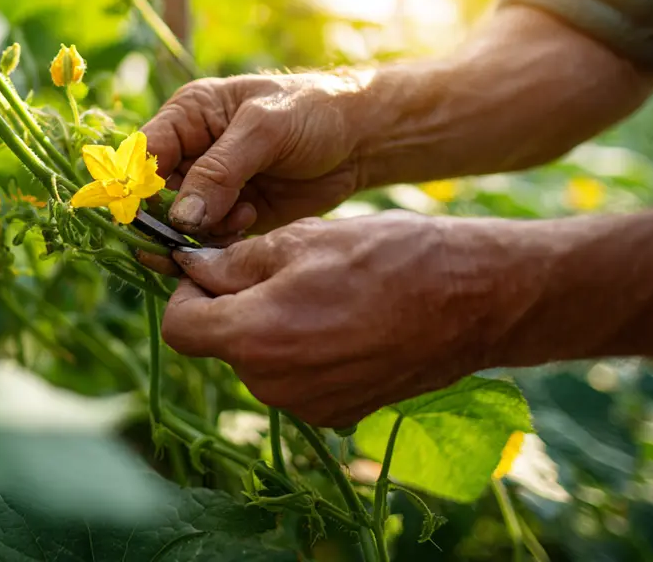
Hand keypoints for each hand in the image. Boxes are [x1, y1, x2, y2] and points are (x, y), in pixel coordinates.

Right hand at [141, 73, 371, 238]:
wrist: (363, 139)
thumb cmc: (313, 112)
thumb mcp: (265, 129)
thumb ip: (220, 171)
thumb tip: (179, 218)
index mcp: (187, 116)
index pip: (144, 155)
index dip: (137, 186)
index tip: (149, 214)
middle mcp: (191, 153)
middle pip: (155, 197)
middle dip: (172, 217)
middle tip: (199, 227)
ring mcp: (211, 188)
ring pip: (179, 225)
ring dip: (201, 230)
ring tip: (241, 215)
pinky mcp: (233, 217)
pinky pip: (208, 240)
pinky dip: (220, 242)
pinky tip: (248, 223)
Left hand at [160, 211, 538, 426]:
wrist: (474, 300)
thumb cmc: (389, 257)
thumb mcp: (300, 240)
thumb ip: (232, 261)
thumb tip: (190, 266)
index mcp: (255, 337)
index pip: (178, 328)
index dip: (185, 293)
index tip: (209, 268)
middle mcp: (274, 384)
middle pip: (218, 344)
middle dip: (231, 305)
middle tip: (276, 268)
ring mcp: (306, 405)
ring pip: (256, 360)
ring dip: (267, 325)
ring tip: (319, 290)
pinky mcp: (336, 413)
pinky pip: (293, 378)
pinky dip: (300, 349)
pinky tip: (341, 318)